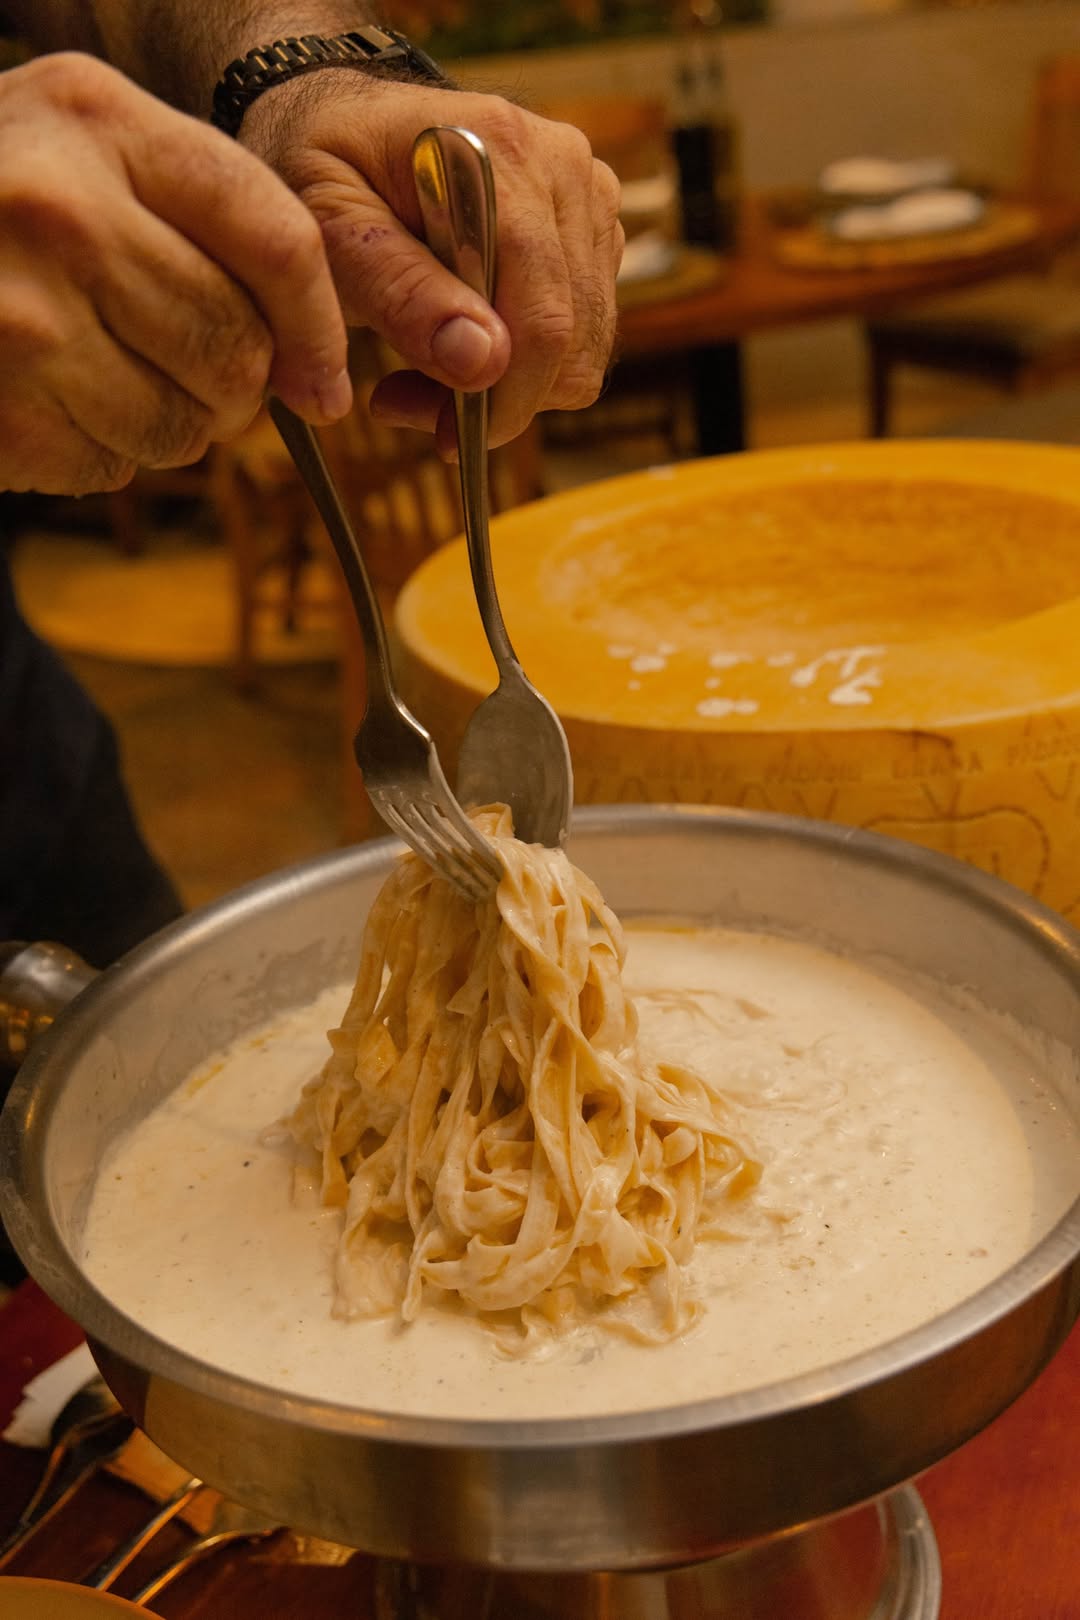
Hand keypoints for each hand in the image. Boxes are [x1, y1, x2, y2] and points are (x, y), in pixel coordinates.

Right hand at [0, 53, 349, 494]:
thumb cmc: (2, 213)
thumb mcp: (91, 158)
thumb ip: (206, 226)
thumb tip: (316, 374)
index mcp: (100, 120)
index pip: (276, 237)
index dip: (319, 328)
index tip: (323, 384)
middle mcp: (59, 208)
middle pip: (237, 347)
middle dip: (234, 387)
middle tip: (188, 375)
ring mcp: (22, 316)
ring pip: (184, 425)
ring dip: (168, 428)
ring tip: (104, 381)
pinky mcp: (1, 410)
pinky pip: (112, 469)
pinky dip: (98, 456)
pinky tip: (50, 402)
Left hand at [242, 74, 623, 453]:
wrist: (344, 117)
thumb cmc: (322, 165)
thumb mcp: (327, 225)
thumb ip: (400, 291)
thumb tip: (484, 363)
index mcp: (501, 156)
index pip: (543, 317)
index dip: (503, 403)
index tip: (440, 439)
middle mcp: (564, 166)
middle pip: (574, 340)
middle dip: (499, 399)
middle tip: (406, 402)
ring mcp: (589, 194)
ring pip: (586, 347)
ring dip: (510, 385)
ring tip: (423, 368)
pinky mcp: (594, 225)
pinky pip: (586, 329)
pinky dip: (527, 360)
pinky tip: (459, 340)